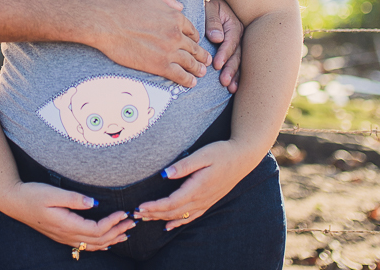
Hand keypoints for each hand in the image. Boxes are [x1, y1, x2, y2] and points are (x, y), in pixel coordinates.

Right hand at [0, 181, 134, 250]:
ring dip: (111, 239)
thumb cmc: (32, 194)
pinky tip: (106, 241)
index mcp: (66, 224)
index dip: (112, 222)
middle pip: (98, 240)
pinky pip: (84, 245)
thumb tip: (95, 203)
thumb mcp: (52, 192)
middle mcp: (67, 235)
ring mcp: (64, 237)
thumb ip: (74, 198)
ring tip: (126, 233)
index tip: (123, 212)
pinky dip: (99, 244)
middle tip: (133, 222)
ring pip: (92, 245)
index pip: (96, 229)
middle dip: (117, 231)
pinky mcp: (62, 235)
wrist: (14, 201)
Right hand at [97, 0, 209, 86]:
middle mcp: (176, 34)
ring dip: (197, 69)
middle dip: (201, 55)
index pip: (191, 30)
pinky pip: (179, 75)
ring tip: (201, 73)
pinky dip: (187, 80)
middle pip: (193, 47)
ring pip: (189, 62)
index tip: (195, 43)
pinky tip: (191, 82)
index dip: (195, 38)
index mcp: (175, 17)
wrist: (106, 21)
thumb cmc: (122, 3)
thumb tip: (179, 5)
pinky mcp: (159, 65)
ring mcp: (169, 51)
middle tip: (206, 61)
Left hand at [133, 139, 260, 230]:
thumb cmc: (222, 153)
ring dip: (161, 218)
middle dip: (153, 214)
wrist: (243, 158)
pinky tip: (168, 226)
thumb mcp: (203, 155)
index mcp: (197, 187)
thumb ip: (184, 165)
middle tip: (135, 214)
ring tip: (145, 218)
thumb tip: (165, 174)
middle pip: (173, 212)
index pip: (171, 202)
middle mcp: (201, 199)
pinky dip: (178, 222)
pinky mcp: (208, 202)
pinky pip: (191, 217)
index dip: (154, 206)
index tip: (140, 206)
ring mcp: (205, 202)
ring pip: (180, 216)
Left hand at [204, 0, 241, 92]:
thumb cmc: (209, 7)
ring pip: (239, 62)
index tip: (217, 65)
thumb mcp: (210, 8)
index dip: (224, 54)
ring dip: (235, 76)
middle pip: (237, 55)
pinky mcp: (236, 51)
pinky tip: (233, 87)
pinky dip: (236, 76)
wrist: (213, 7)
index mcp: (234, 25)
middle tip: (224, 81)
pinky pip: (238, 64)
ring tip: (230, 88)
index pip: (230, 42)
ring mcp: (240, 45)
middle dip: (231, 69)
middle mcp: (240, 36)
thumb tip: (217, 38)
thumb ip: (212, 20)